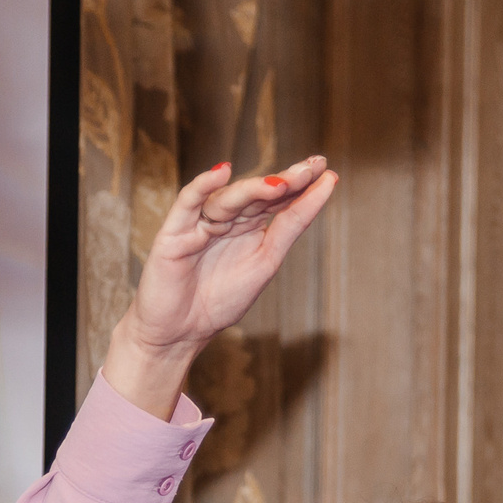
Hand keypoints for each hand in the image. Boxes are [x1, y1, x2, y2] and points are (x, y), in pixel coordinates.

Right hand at [102, 159, 338, 419]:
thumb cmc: (219, 301)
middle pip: (256, 193)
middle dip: (284, 180)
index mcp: (249, 226)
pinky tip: (222, 172)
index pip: (277, 198)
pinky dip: (203, 186)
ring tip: (282, 184)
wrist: (180, 334)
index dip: (301, 184)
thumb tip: (321, 190)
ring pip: (229, 197)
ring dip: (254, 188)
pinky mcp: (174, 231)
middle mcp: (226, 218)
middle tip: (312, 168)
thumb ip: (289, 227)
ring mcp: (200, 222)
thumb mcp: (266, 262)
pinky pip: (188, 202)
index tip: (328, 171)